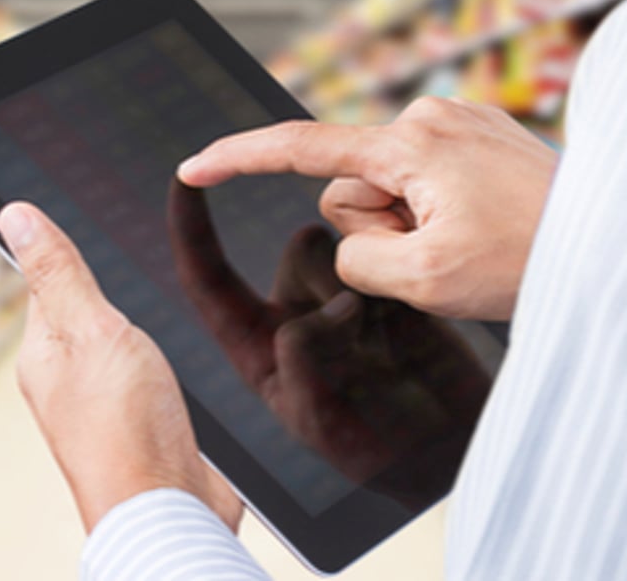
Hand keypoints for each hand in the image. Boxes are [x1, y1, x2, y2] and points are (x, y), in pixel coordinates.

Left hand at [0, 201, 241, 533]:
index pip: (46, 283)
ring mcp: (106, 405)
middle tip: (140, 258)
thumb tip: (15, 214)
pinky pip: (149, 375)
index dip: (69, 251)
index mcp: (42, 354)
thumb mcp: (91, 328)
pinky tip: (182, 356)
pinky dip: (164, 359)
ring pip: (122, 345)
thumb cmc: (126, 427)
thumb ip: (60, 272)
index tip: (94, 221)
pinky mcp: (144, 425)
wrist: (170, 509)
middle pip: (86, 313)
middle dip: (112, 288)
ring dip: (142, 326)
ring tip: (164, 307)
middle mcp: (67, 380)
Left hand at [168, 182, 491, 507]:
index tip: (183, 177)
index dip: (190, 228)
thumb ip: (307, 361)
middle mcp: (296, 311)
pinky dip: (401, 280)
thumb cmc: (374, 450)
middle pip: (301, 249)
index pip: (208, 278)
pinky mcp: (394, 289)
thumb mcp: (321, 420)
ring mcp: (345, 298)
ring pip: (349, 249)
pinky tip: (415, 329)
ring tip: (393, 341)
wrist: (443, 449)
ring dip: (369, 280)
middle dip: (331, 273)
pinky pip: (390, 256)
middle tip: (361, 333)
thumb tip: (333, 306)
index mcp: (256, 343)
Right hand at [178, 98, 557, 319]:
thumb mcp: (422, 279)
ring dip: (415, 225)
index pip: (299, 148)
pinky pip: (427, 183)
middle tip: (444, 253)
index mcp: (407, 143)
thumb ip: (357, 257)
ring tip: (474, 240)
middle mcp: (429, 117)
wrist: (618, 240)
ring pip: (391, 191)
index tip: (193, 167)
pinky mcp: (479, 137)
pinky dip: (441, 212)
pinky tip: (487, 225)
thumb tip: (357, 236)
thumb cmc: (528, 260)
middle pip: (353, 189)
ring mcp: (458, 123)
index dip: (238, 159)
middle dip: (381, 229)